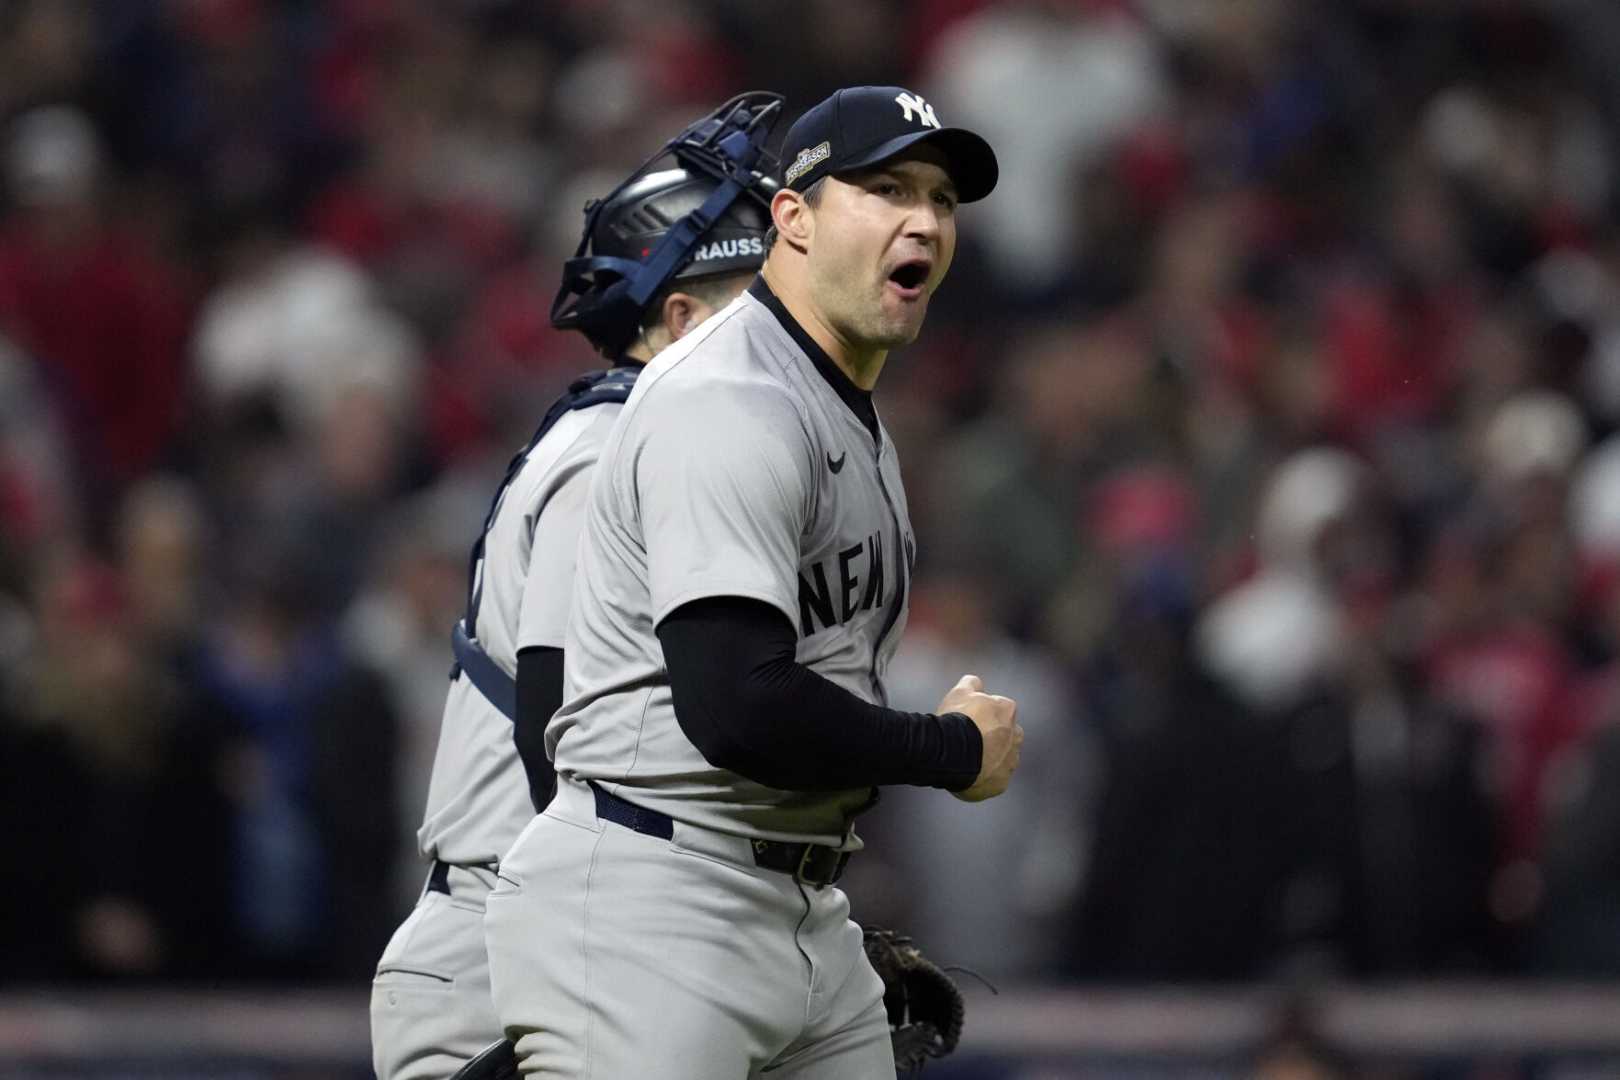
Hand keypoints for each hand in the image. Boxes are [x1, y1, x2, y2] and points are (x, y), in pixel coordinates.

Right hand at [937, 674, 1020, 801]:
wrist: (951, 752)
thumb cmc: (956, 720)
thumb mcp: (959, 692)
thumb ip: (971, 683)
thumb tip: (976, 682)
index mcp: (1007, 711)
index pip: (1001, 710)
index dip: (985, 715)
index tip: (971, 719)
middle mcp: (1015, 737)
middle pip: (1007, 736)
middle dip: (994, 738)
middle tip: (972, 741)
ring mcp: (1009, 763)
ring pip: (1003, 760)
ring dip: (991, 759)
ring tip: (968, 760)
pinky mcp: (1001, 784)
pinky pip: (993, 781)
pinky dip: (984, 779)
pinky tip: (968, 776)